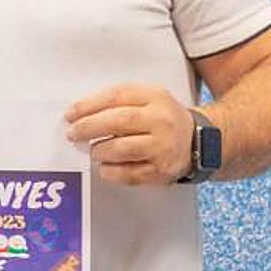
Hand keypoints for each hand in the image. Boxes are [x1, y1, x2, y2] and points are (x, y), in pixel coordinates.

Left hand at [64, 84, 193, 185]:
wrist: (200, 140)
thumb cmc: (163, 118)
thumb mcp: (147, 98)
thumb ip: (117, 101)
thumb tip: (80, 113)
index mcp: (155, 97)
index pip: (116, 96)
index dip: (88, 105)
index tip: (71, 114)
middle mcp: (161, 121)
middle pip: (117, 121)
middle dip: (88, 127)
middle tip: (73, 133)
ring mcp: (163, 147)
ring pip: (121, 149)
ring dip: (99, 150)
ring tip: (94, 150)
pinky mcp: (162, 171)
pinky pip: (128, 174)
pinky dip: (110, 171)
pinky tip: (105, 166)